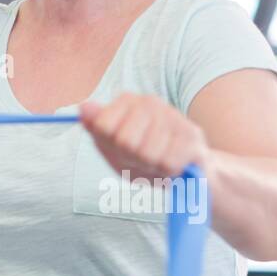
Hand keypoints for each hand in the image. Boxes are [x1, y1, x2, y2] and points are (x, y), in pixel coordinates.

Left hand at [80, 94, 209, 181]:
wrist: (185, 175)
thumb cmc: (143, 158)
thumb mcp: (113, 145)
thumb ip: (96, 127)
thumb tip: (83, 108)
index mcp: (127, 101)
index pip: (103, 126)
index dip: (111, 146)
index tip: (121, 148)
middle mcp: (151, 102)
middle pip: (125, 141)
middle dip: (132, 158)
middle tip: (143, 158)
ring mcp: (173, 117)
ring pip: (148, 153)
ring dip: (152, 166)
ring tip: (159, 160)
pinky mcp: (193, 136)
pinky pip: (169, 162)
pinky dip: (168, 171)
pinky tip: (175, 164)